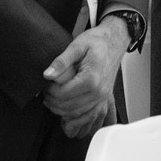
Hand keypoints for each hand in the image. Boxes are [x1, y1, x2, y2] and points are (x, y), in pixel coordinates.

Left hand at [41, 18, 127, 134]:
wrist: (114, 41)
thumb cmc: (97, 41)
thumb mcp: (77, 45)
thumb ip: (61, 61)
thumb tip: (47, 75)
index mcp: (91, 79)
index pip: (63, 94)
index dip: (50, 91)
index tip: (46, 84)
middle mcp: (98, 92)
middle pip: (68, 108)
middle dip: (52, 102)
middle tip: (46, 92)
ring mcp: (101, 97)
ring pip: (76, 115)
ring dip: (61, 111)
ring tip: (52, 101)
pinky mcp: (103, 99)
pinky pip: (88, 117)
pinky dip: (75, 119)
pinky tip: (65, 113)